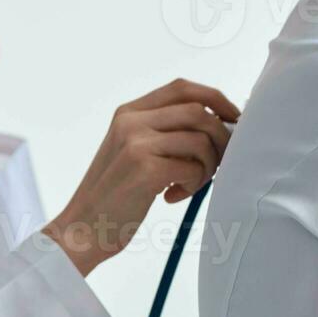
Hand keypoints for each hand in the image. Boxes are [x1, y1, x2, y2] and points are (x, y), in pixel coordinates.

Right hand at [42, 78, 239, 276]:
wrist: (84, 227)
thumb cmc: (115, 194)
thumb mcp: (132, 150)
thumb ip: (164, 132)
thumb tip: (220, 124)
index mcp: (128, 113)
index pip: (183, 88)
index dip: (215, 99)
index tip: (233, 119)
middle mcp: (131, 122)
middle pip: (199, 112)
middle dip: (221, 138)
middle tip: (219, 163)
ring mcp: (136, 143)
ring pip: (201, 141)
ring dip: (208, 167)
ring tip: (188, 184)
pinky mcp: (144, 169)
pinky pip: (193, 168)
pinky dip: (193, 185)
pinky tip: (171, 196)